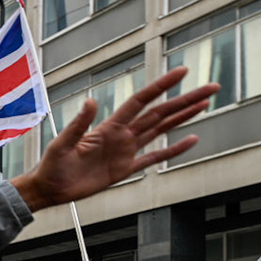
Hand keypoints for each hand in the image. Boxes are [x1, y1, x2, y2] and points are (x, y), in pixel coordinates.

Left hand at [12, 68, 218, 211]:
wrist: (49, 188)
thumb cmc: (52, 165)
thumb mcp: (63, 144)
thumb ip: (78, 124)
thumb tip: (90, 101)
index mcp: (109, 127)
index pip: (141, 101)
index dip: (162, 86)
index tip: (182, 72)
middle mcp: (122, 135)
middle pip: (160, 113)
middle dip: (185, 100)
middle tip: (210, 87)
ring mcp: (126, 151)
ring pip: (161, 130)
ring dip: (183, 117)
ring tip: (204, 104)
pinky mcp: (125, 170)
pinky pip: (154, 157)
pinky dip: (173, 149)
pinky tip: (192, 140)